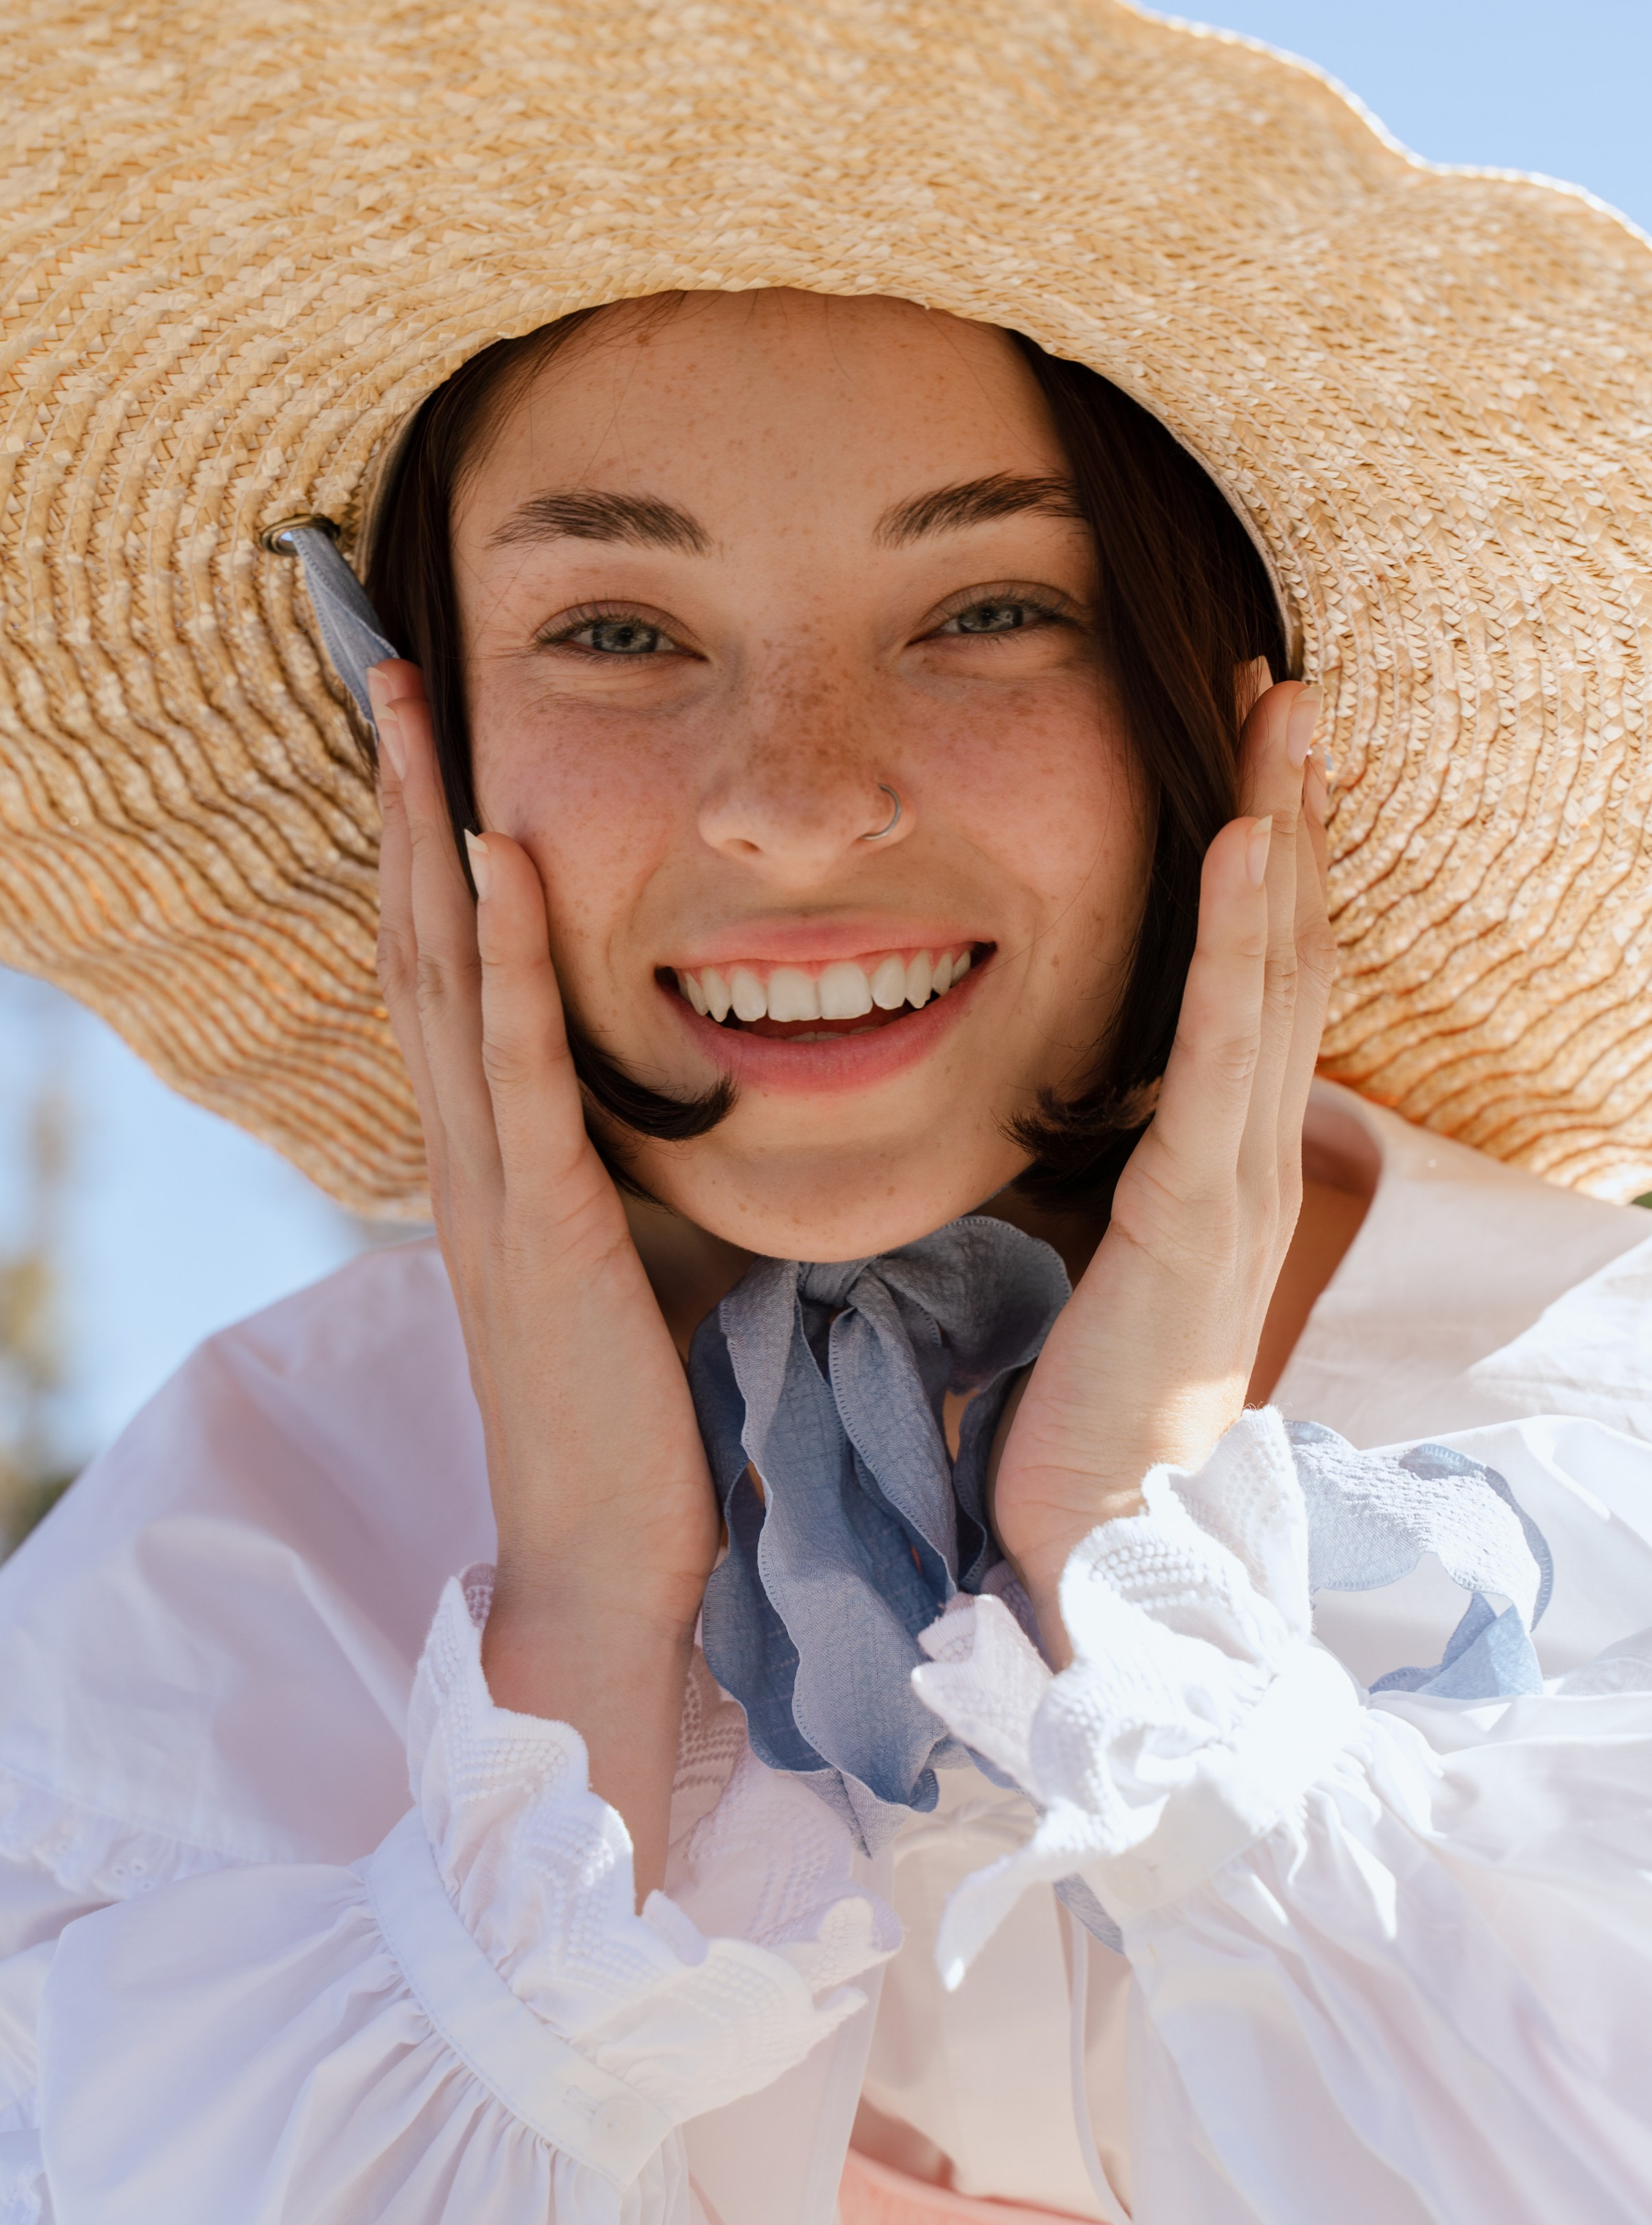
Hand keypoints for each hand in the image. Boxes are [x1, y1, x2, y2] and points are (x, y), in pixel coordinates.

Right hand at [372, 662, 719, 1894]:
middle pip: (417, 941)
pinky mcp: (546, 1229)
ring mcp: (494, 1189)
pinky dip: (501, 959)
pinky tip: (495, 858)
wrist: (612, 1560)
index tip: (431, 737)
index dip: (429, 848)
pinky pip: (518, 1071)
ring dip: (427, 834)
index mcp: (495, 1161)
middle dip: (402, 800)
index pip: (446, 974)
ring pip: (441, 978)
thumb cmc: (637, 1416)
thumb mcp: (635, 1254)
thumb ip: (632, 1163)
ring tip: (415, 709)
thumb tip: (691, 1080)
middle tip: (387, 664)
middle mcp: (469, 1157)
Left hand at [989, 678, 1334, 1660]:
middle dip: (1291, 814)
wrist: (1100, 1543)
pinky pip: (1220, 1056)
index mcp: (1217, 1164)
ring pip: (1272, 979)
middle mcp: (1248, 1157)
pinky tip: (1241, 850)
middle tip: (1290, 687)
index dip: (1265, 867)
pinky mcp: (1195, 1216)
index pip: (1251, 986)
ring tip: (1286, 721)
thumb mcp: (1095, 1263)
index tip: (1256, 757)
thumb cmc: (1085, 1415)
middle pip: (1281, 954)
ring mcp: (1236, 1183)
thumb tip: (1057, 1117)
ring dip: (1283, 840)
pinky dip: (1236, 946)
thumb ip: (1099, 1178)